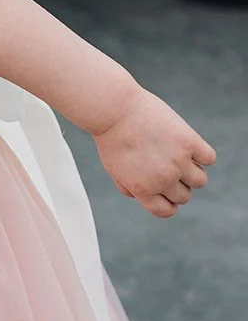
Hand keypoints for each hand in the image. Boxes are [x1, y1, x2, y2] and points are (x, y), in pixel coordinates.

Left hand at [92, 89, 214, 217]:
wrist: (113, 109)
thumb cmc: (111, 137)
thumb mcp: (113, 168)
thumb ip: (129, 187)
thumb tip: (145, 197)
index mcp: (143, 189)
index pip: (166, 211)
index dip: (167, 203)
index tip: (165, 191)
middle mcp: (163, 179)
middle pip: (184, 196)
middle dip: (177, 185)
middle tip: (164, 166)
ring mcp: (178, 161)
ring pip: (200, 180)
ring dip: (191, 171)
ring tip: (177, 155)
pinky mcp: (189, 142)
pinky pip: (209, 158)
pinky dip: (202, 154)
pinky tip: (187, 145)